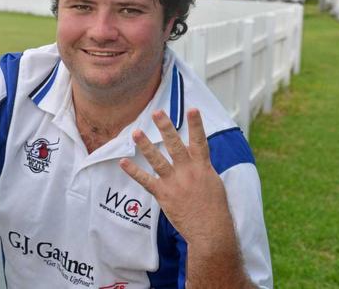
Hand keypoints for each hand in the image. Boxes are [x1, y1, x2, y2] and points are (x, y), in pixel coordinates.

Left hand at [119, 109, 232, 244]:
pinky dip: (134, 171)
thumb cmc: (215, 207)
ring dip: (146, 145)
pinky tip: (123, 162)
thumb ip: (202, 167)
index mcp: (203, 167)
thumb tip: (197, 156)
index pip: (200, 141)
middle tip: (156, 113)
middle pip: (175, 145)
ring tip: (136, 132)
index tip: (192, 108)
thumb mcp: (213, 183)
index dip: (196, 125)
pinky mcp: (163, 194)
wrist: (210, 231)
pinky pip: (145, 180)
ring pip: (157, 160)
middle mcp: (188, 172)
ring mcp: (174, 183)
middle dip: (166, 127)